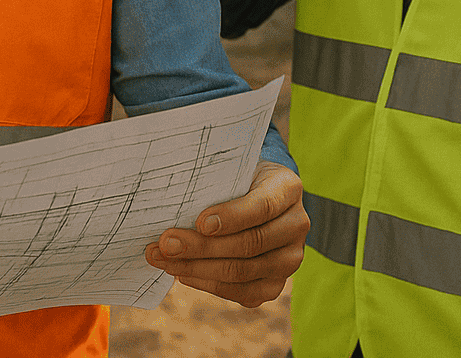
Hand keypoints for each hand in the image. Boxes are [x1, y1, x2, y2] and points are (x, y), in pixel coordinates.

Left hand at [144, 161, 307, 307]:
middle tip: (166, 244)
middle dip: (201, 246)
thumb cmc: (237, 178)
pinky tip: (183, 273)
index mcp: (288, 189)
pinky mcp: (275, 283)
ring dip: (197, 268)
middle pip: (249, 244)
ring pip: (242, 272)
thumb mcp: (232, 168)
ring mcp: (289, 259)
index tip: (199, 222)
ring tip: (164, 260)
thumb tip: (172, 203)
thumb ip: (214, 182)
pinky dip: (208, 284)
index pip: (262, 206)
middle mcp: (296, 225)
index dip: (231, 217)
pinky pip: (242, 293)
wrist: (256, 194)